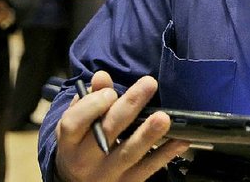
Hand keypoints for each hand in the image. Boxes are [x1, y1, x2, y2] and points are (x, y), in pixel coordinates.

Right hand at [55, 71, 188, 181]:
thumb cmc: (81, 143)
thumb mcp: (78, 122)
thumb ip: (90, 99)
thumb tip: (102, 77)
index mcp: (69, 141)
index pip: (75, 122)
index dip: (93, 105)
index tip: (111, 92)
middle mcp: (85, 159)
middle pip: (107, 131)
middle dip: (129, 106)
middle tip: (149, 84)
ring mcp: (107, 174)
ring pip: (128, 153)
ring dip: (148, 134)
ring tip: (163, 117)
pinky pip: (148, 168)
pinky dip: (165, 154)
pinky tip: (180, 140)